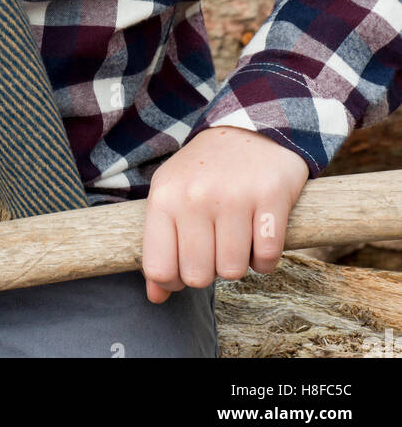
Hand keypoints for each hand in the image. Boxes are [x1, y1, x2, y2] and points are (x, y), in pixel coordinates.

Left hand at [140, 126, 310, 303]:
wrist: (251, 128)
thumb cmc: (205, 171)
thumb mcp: (172, 196)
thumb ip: (160, 245)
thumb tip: (156, 298)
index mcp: (164, 196)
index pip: (159, 268)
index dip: (173, 280)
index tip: (186, 265)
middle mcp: (195, 196)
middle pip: (198, 276)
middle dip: (210, 270)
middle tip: (216, 244)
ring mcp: (234, 196)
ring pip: (234, 271)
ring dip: (239, 262)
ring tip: (237, 234)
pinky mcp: (271, 197)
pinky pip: (267, 259)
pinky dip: (265, 258)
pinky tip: (259, 233)